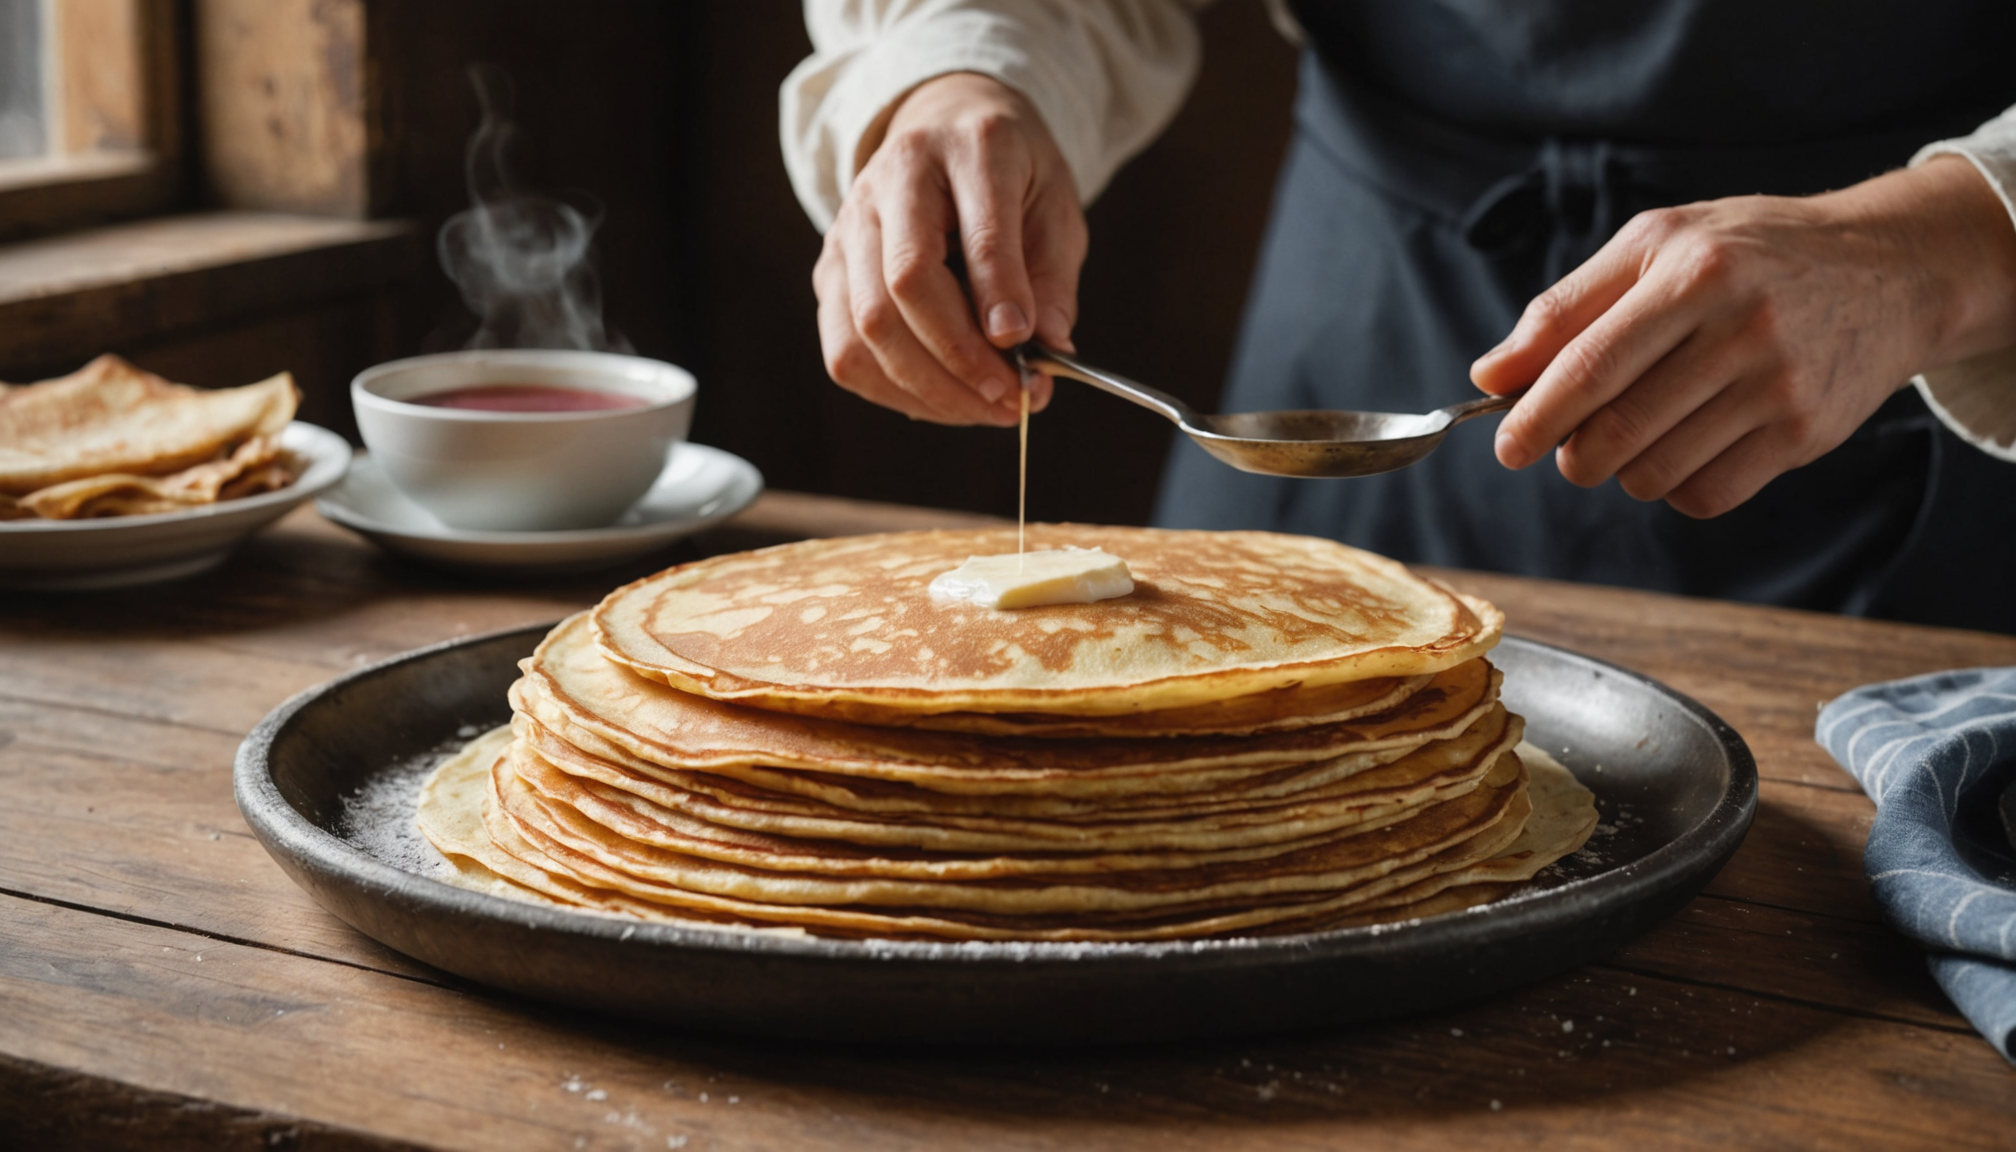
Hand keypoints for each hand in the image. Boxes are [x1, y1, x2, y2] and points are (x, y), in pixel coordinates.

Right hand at [813, 73, 1086, 425]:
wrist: (944, 128)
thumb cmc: (1009, 175)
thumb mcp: (1054, 207)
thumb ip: (1051, 278)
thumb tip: (1048, 349)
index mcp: (966, 149)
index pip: (975, 231)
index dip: (999, 297)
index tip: (1027, 351)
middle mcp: (891, 182)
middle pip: (905, 285)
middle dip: (962, 358)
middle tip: (1015, 398)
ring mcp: (848, 228)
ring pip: (867, 326)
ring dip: (929, 387)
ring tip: (986, 407)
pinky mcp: (828, 271)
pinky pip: (845, 350)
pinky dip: (895, 390)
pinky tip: (943, 399)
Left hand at [1471, 157, 2015, 517]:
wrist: (1889, 269)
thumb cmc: (1748, 253)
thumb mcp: (1656, 244)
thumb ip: (1566, 307)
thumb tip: (1491, 373)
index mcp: (1693, 271)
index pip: (1592, 364)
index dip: (1536, 415)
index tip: (1507, 445)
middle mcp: (1742, 328)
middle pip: (1618, 431)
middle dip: (1572, 454)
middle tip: (1567, 445)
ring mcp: (1779, 387)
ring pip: (1656, 472)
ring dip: (1622, 470)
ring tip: (1633, 434)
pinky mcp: (1806, 434)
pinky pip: (1707, 495)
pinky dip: (1675, 486)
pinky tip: (1684, 447)